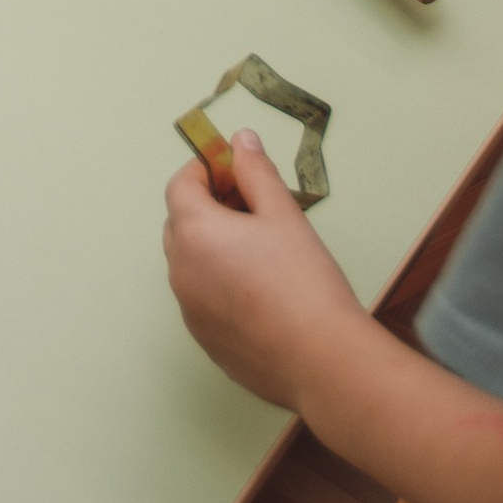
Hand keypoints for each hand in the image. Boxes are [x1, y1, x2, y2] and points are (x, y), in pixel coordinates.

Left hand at [163, 127, 369, 408]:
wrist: (322, 361)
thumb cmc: (305, 282)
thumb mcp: (284, 215)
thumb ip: (256, 173)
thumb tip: (240, 140)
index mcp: (193, 232)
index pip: (181, 185)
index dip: (207, 170)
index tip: (237, 170)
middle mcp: (180, 271)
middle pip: (181, 223)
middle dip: (210, 207)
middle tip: (256, 208)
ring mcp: (189, 311)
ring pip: (192, 264)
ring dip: (215, 248)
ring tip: (265, 252)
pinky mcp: (206, 341)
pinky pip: (204, 299)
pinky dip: (222, 285)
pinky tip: (264, 293)